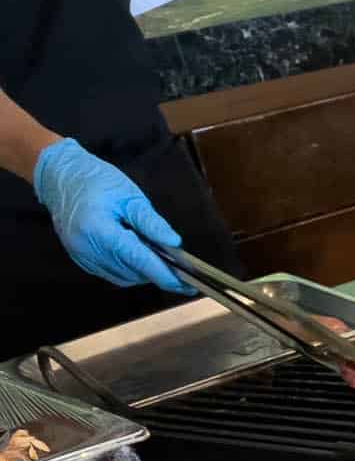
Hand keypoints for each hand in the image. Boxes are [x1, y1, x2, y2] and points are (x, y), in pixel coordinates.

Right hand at [32, 138, 185, 293]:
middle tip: (178, 264)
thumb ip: (151, 223)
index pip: (139, 261)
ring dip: (144, 271)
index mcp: (99, 230)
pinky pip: (112, 273)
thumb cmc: (95, 180)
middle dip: (158, 271)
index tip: (188, 284)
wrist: (60, 176)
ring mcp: (81, 256)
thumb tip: (174, 244)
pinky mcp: (81, 260)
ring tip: (156, 255)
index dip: (166, 275)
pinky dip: (129, 269)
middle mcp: (87, 248)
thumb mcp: (129, 196)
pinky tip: (136, 255)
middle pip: (133, 272)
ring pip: (124, 277)